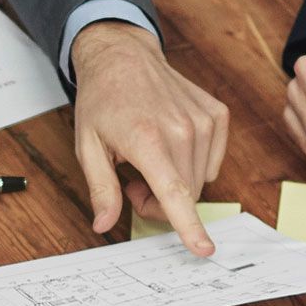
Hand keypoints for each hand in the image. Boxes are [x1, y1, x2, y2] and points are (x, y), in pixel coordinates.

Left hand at [68, 21, 230, 255]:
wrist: (124, 56)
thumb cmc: (103, 100)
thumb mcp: (88, 146)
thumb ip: (100, 189)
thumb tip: (103, 225)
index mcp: (147, 139)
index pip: (174, 192)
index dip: (189, 226)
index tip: (204, 249)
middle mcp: (182, 130)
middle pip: (185, 196)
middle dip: (159, 203)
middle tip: (132, 185)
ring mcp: (204, 121)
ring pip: (200, 182)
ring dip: (175, 184)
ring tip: (148, 161)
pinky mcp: (217, 116)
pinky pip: (212, 162)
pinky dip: (193, 165)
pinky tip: (170, 147)